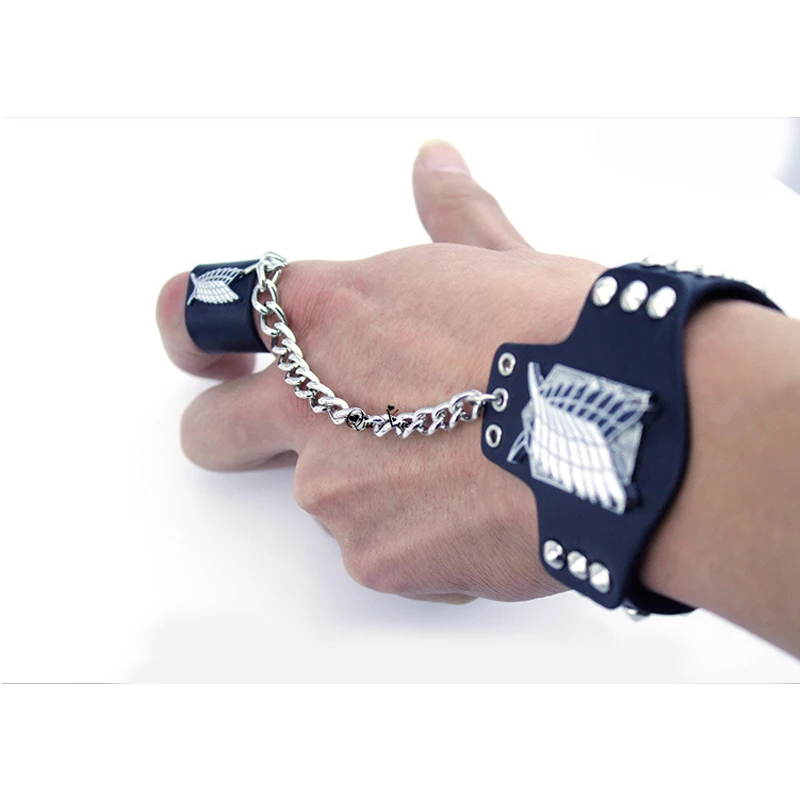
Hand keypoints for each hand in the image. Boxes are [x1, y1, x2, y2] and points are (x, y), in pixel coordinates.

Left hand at [157, 140, 604, 604]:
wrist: (625, 429)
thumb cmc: (567, 338)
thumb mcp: (501, 263)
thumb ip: (451, 219)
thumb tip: (436, 166)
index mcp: (329, 314)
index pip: (202, 320)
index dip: (195, 335)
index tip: (206, 353)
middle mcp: (308, 406)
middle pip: (212, 432)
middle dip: (236, 432)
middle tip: (305, 432)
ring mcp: (335, 493)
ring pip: (324, 499)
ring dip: (374, 488)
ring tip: (463, 468)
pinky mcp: (376, 561)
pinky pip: (380, 552)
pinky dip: (421, 539)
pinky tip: (483, 511)